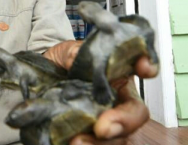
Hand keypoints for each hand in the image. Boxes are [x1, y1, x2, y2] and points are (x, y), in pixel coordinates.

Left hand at [44, 41, 158, 144]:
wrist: (39, 83)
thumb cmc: (60, 65)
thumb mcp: (64, 52)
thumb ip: (71, 52)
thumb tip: (74, 59)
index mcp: (118, 73)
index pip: (141, 67)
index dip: (148, 66)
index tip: (144, 68)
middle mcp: (118, 98)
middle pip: (136, 112)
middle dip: (124, 121)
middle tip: (102, 128)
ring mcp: (107, 120)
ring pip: (120, 137)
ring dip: (102, 143)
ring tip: (76, 141)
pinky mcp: (92, 136)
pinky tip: (71, 143)